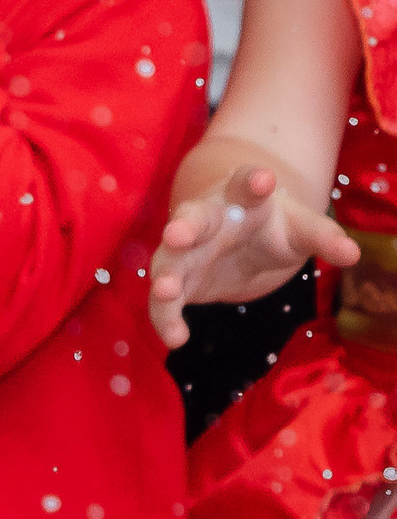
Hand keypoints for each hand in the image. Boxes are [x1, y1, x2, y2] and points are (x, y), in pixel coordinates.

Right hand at [148, 164, 359, 347]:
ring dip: (165, 276)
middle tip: (177, 234)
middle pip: (191, 218)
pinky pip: (165, 301)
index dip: (252, 182)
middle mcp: (205, 220)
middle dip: (183, 227)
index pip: (245, 184)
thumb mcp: (301, 229)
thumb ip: (323, 238)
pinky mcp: (178, 280)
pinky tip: (176, 338)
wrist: (241, 242)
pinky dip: (166, 318)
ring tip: (167, 291)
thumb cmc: (274, 228)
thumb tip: (352, 254)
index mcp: (241, 198)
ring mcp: (185, 251)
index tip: (263, 180)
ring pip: (169, 261)